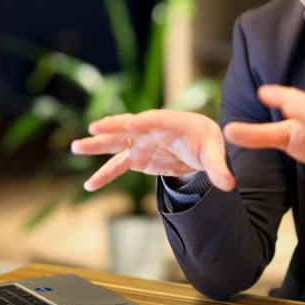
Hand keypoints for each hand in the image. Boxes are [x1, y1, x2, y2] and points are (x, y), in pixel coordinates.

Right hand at [70, 110, 235, 191]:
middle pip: (128, 126)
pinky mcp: (137, 158)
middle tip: (94, 127)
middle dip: (112, 126)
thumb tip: (229, 186)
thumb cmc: (208, 140)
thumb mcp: (216, 152)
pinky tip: (89, 186)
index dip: (142, 121)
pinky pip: (117, 166)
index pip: (155, 119)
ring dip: (96, 145)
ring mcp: (141, 143)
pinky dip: (104, 176)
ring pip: (116, 144)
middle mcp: (150, 129)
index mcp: (171, 121)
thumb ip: (218, 168)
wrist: (200, 145)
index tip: (128, 123)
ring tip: (75, 147)